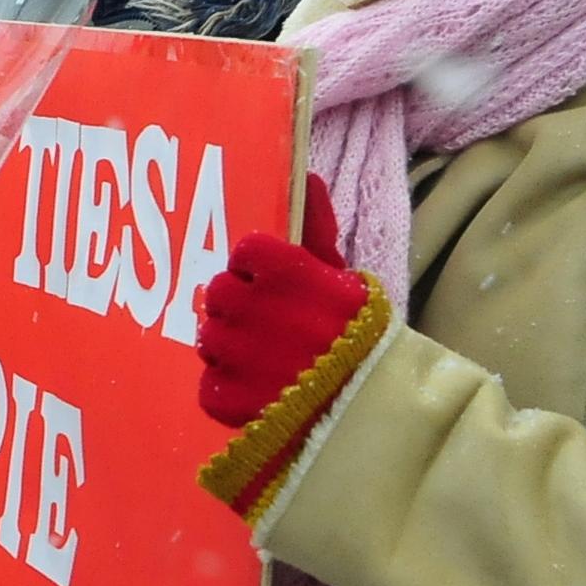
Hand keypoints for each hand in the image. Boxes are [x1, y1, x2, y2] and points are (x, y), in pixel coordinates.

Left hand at [192, 172, 372, 426]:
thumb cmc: (364, 339)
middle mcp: (253, 306)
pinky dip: (227, 389)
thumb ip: (319, 231)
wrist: (378, 409)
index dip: (255, 270)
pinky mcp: (229, 397)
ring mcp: (237, 353)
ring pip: (206, 337)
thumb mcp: (347, 280)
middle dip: (237, 307)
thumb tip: (308, 177)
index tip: (273, 286)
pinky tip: (258, 390)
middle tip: (265, 325)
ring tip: (265, 360)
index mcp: (285, 270)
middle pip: (216, 292)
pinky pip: (207, 385)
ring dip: (229, 347)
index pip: (243, 253)